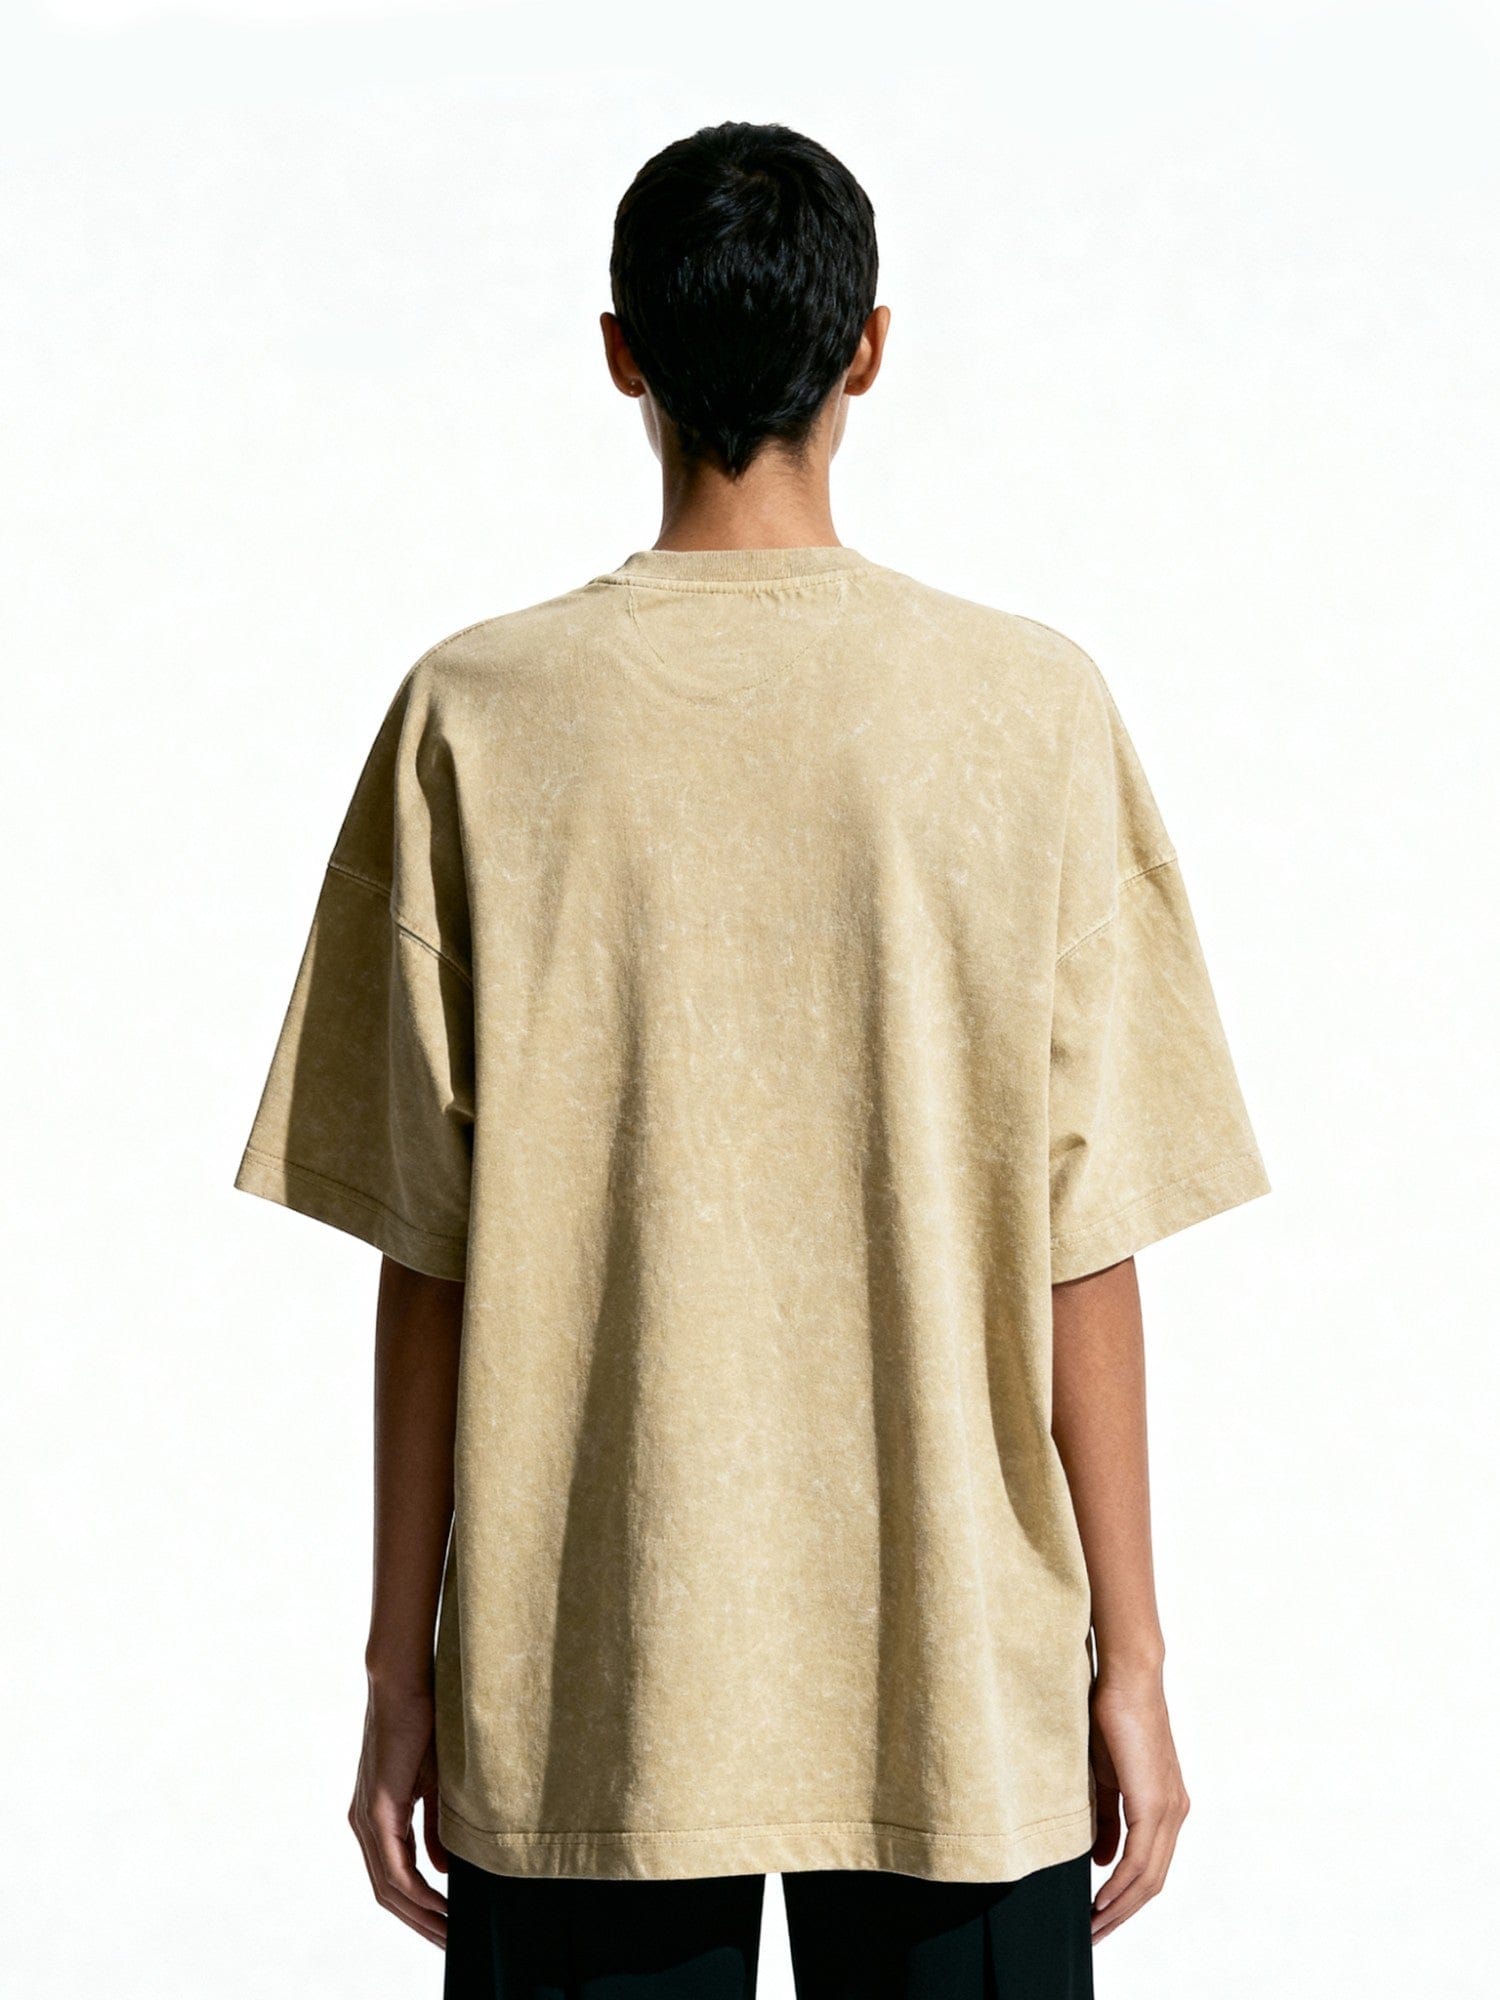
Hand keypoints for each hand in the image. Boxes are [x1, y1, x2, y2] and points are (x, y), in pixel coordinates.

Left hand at [348, 1678, 449, 1947]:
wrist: (405, 1683)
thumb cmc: (423, 1724)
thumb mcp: (434, 1786)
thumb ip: (434, 1828)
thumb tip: (440, 1869)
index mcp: (377, 1818)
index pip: (393, 1879)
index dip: (418, 1908)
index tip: (447, 1925)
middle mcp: (364, 1824)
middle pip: (387, 1893)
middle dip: (419, 1923)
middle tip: (450, 1943)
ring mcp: (367, 1818)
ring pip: (388, 1887)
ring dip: (419, 1915)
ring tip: (449, 1933)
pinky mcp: (378, 1808)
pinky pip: (394, 1866)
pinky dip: (416, 1890)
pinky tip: (438, 1903)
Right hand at [1087, 1667, 1190, 1942]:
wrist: (1127, 1679)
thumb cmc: (1112, 1718)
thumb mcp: (1104, 1778)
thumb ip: (1105, 1820)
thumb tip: (1103, 1862)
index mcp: (1166, 1807)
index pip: (1150, 1868)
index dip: (1127, 1898)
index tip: (1101, 1918)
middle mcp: (1175, 1813)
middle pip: (1153, 1882)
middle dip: (1123, 1914)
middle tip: (1094, 1935)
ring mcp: (1169, 1809)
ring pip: (1149, 1877)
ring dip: (1120, 1907)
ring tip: (1093, 1926)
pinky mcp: (1155, 1802)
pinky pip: (1139, 1859)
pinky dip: (1120, 1885)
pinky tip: (1101, 1899)